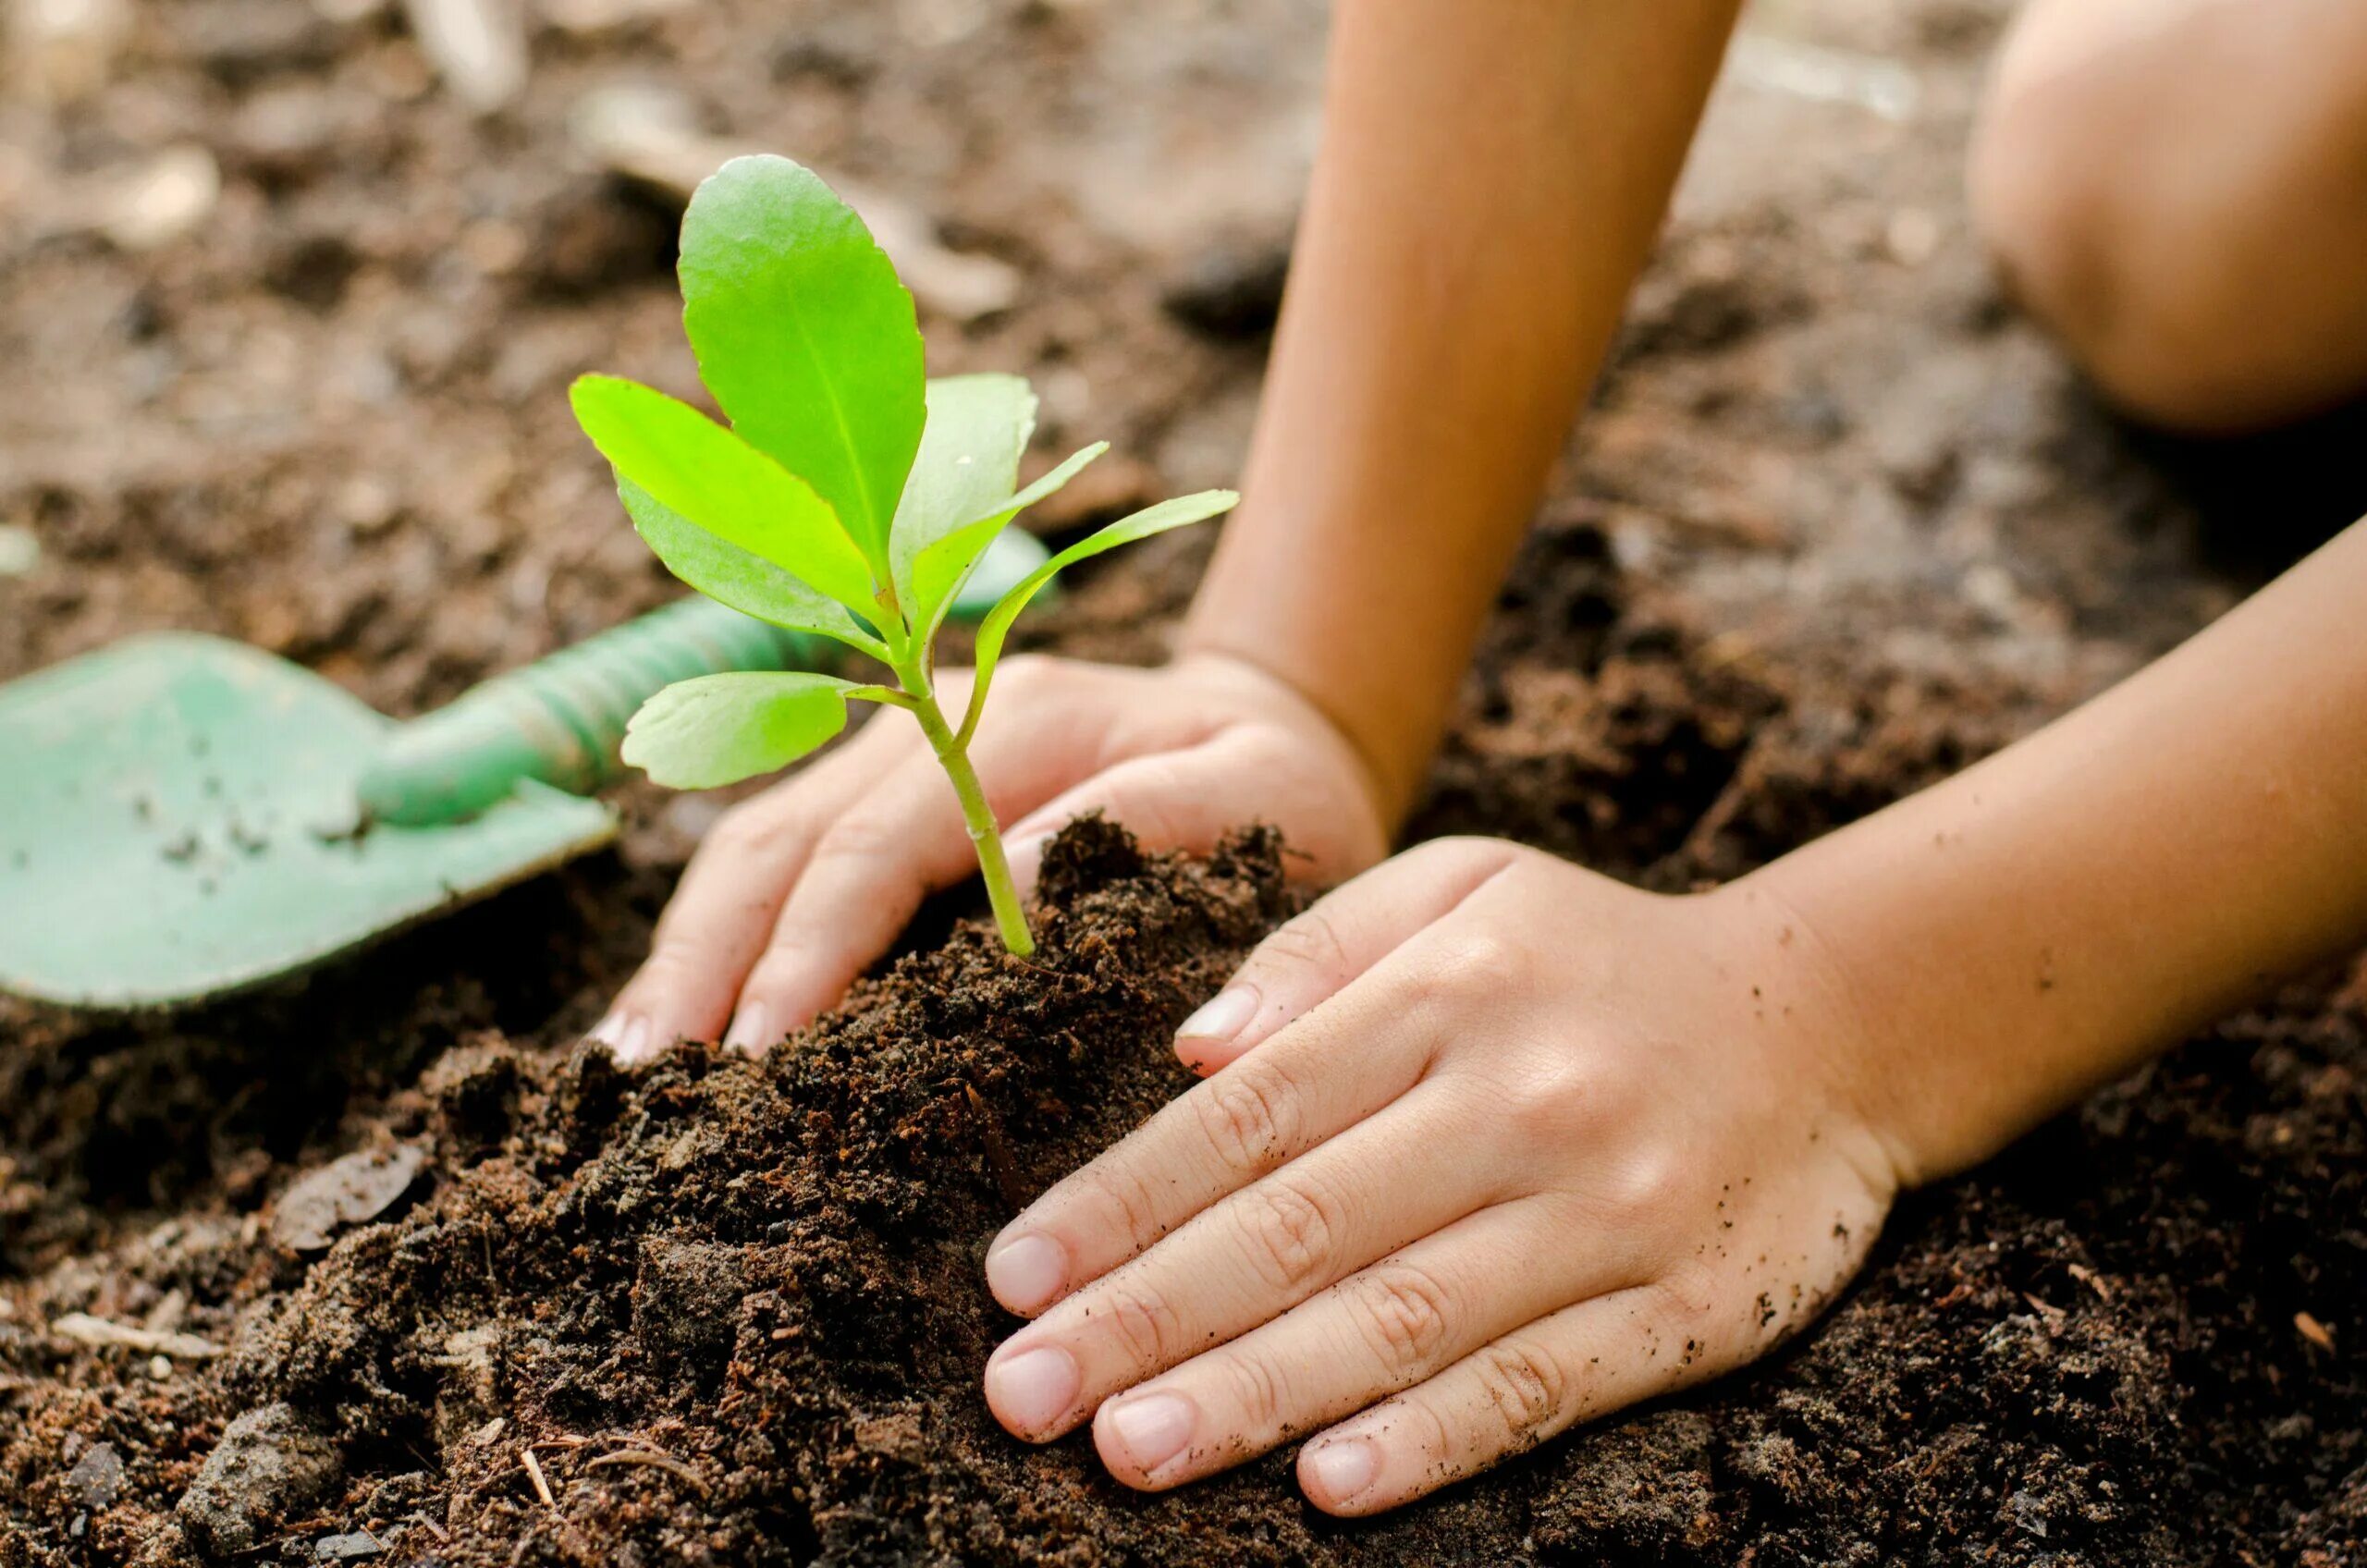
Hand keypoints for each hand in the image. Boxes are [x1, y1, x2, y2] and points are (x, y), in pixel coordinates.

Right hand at [589, 652, 1388, 1062]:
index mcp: (1013, 723)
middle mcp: (924, 726)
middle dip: (705, 960)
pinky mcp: (878, 805)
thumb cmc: (1277, 787)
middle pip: (778, 840)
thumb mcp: (1257, 796)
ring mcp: (888, 758)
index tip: (761, 1049)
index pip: (879, 841)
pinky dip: (720, 948)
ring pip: (752, 851)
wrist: (1276, 731)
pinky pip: (776, 870)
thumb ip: (1154, 824)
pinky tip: (678, 1032)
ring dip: (687, 956)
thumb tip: (1024, 883)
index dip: (812, 945)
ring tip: (630, 1077)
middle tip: (648, 1087)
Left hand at [976, 839, 1904, 1513]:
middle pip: (1305, 1223)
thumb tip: (1192, 1050)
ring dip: (1256, 1392)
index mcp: (1451, 988)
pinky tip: (1330, 1486)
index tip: (1014, 1276)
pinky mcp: (1689, 1307)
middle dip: (1148, 1314)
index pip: (1251, 1111)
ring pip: (1407, 1317)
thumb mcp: (1465, 887)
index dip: (1122, 1199)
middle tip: (1020, 1395)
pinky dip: (1436, 1439)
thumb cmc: (1598, 958)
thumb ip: (1321, 949)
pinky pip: (1544, 1384)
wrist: (1838, 1019)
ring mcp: (1612, 1208)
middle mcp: (1523, 1096)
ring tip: (1128, 1449)